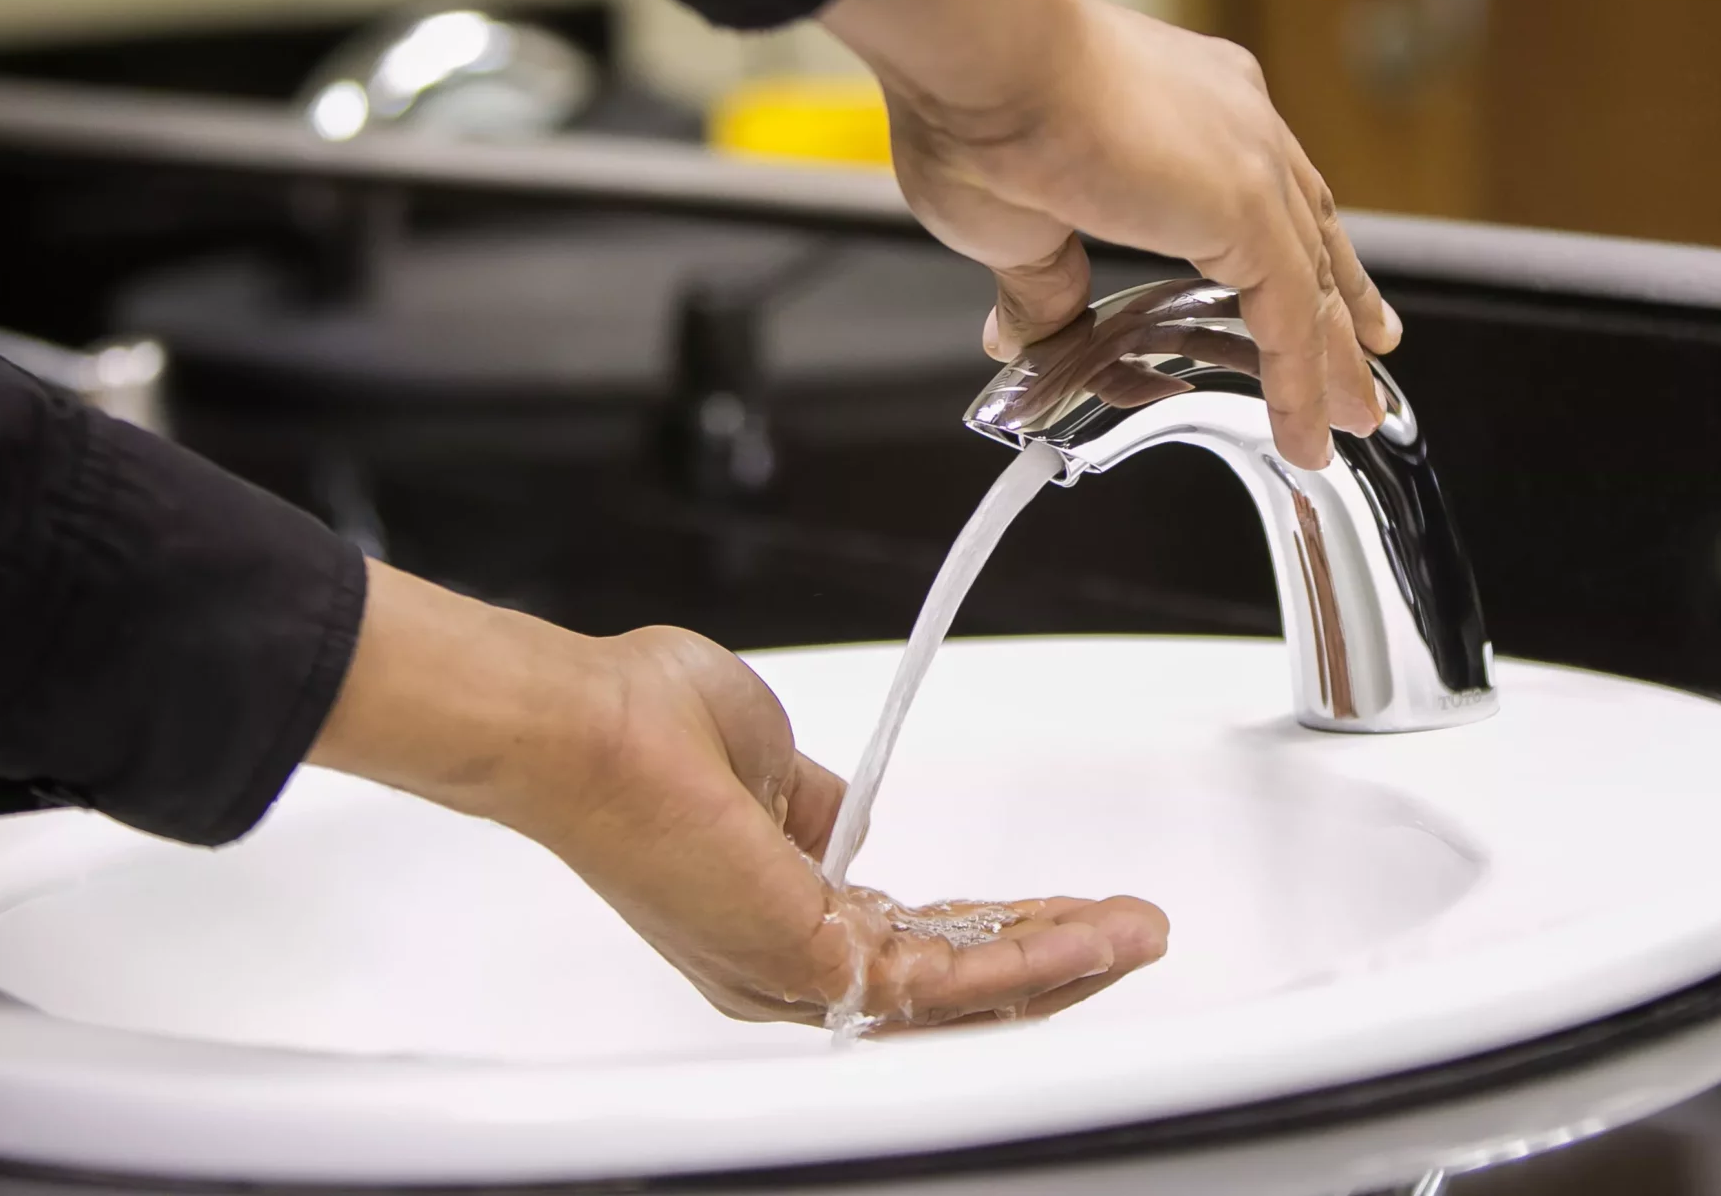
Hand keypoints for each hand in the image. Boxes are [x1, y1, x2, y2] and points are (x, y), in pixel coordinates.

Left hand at [313, 562, 1167, 1026]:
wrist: (584, 725)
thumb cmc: (639, 725)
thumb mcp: (768, 758)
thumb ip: (818, 804)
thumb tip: (849, 815)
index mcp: (778, 918)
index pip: (918, 943)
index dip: (1003, 929)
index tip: (1068, 904)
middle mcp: (788, 964)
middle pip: (956, 986)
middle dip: (1056, 958)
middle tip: (1132, 934)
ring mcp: (796, 971)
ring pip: (962, 994)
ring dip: (1062, 963)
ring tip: (1136, 936)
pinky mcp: (807, 959)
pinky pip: (944, 980)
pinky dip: (1027, 959)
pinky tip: (1085, 936)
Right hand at [822, 0, 1397, 468]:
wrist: (986, 54)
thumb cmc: (980, 104)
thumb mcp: (1019, 220)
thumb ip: (1041, 287)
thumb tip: (1019, 336)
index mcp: (1190, 103)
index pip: (1262, 191)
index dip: (1290, 250)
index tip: (1311, 291)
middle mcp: (1236, 120)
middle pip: (1310, 229)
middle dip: (1343, 301)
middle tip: (1371, 353)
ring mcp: (1249, 161)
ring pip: (1312, 281)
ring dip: (1335, 359)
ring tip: (1354, 416)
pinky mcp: (1248, 209)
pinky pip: (1292, 319)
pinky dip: (1301, 383)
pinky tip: (1306, 431)